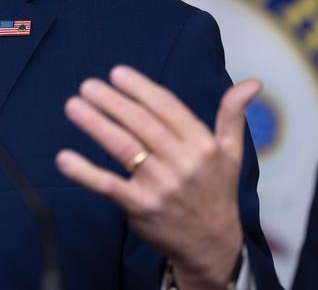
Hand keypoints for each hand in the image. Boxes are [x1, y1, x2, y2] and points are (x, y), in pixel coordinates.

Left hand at [55, 65, 260, 289]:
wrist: (211, 245)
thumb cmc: (216, 191)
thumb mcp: (231, 153)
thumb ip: (233, 115)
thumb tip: (253, 83)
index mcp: (202, 145)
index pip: (168, 108)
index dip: (141, 88)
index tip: (117, 72)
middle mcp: (182, 163)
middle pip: (142, 124)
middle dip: (113, 102)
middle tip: (88, 85)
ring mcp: (161, 186)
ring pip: (124, 148)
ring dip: (96, 125)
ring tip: (74, 106)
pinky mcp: (141, 207)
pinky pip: (109, 186)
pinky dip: (85, 172)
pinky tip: (64, 158)